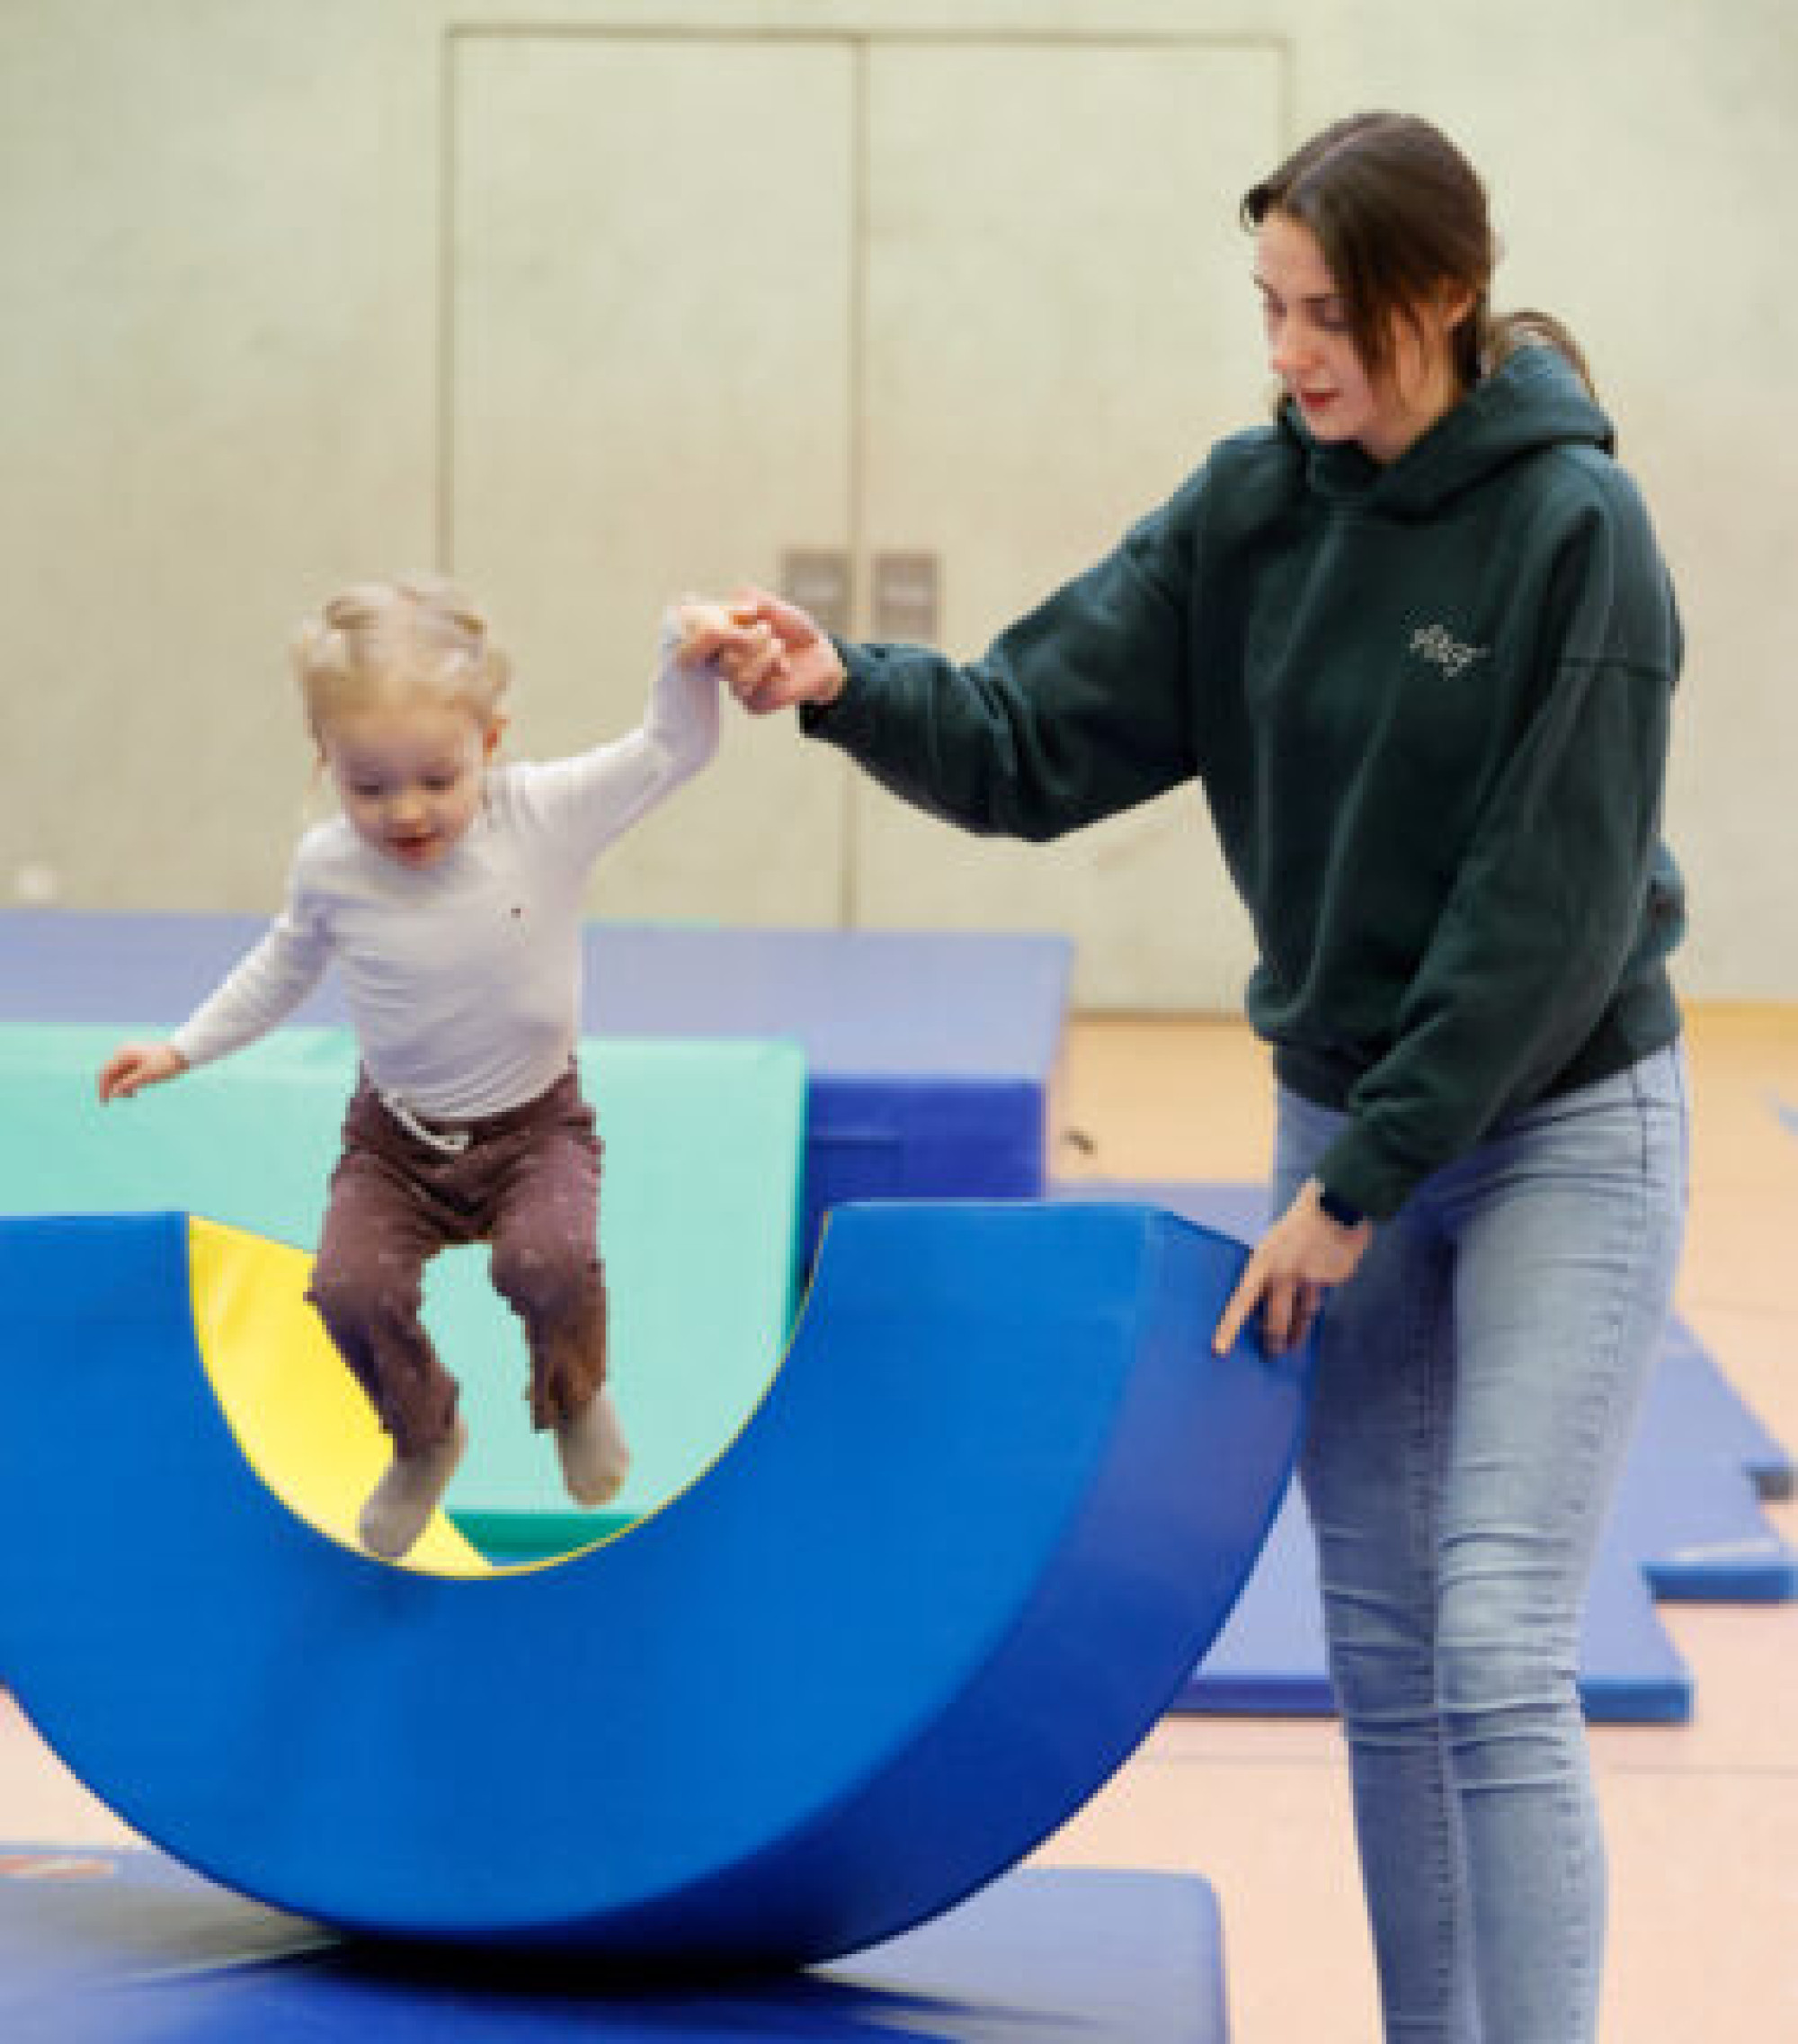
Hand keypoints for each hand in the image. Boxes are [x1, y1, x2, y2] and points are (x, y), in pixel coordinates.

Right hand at [97, 1041, 187, 1102]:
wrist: (183, 1054)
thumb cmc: (166, 1063)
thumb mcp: (148, 1075)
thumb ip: (130, 1083)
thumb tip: (114, 1092)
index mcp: (124, 1054)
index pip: (106, 1071)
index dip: (103, 1087)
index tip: (104, 1101)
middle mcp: (124, 1055)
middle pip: (110, 1074)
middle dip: (110, 1088)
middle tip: (109, 1103)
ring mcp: (131, 1058)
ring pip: (118, 1075)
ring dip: (119, 1087)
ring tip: (130, 1097)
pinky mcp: (138, 1063)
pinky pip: (126, 1075)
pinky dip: (127, 1085)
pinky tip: (133, 1094)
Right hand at [679, 586, 845, 715]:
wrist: (822, 657)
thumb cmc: (796, 631)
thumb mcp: (778, 609)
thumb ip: (757, 601)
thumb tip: (740, 597)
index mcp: (725, 640)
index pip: (700, 638)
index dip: (707, 628)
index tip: (732, 617)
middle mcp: (726, 664)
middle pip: (719, 654)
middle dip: (746, 639)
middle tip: (767, 629)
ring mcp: (738, 686)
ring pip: (733, 673)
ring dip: (760, 655)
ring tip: (778, 645)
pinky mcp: (754, 704)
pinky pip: (750, 690)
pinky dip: (769, 672)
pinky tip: (784, 667)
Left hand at [1212, 1178, 1371, 1357]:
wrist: (1334, 1207)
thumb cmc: (1298, 1228)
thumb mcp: (1272, 1245)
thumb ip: (1267, 1273)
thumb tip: (1261, 1308)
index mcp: (1261, 1263)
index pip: (1240, 1302)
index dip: (1229, 1327)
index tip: (1219, 1350)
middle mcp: (1283, 1274)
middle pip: (1275, 1321)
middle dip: (1273, 1342)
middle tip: (1271, 1355)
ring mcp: (1310, 1279)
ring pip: (1302, 1318)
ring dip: (1297, 1334)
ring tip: (1292, 1345)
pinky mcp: (1332, 1282)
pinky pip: (1321, 1300)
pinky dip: (1317, 1303)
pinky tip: (1318, 1297)